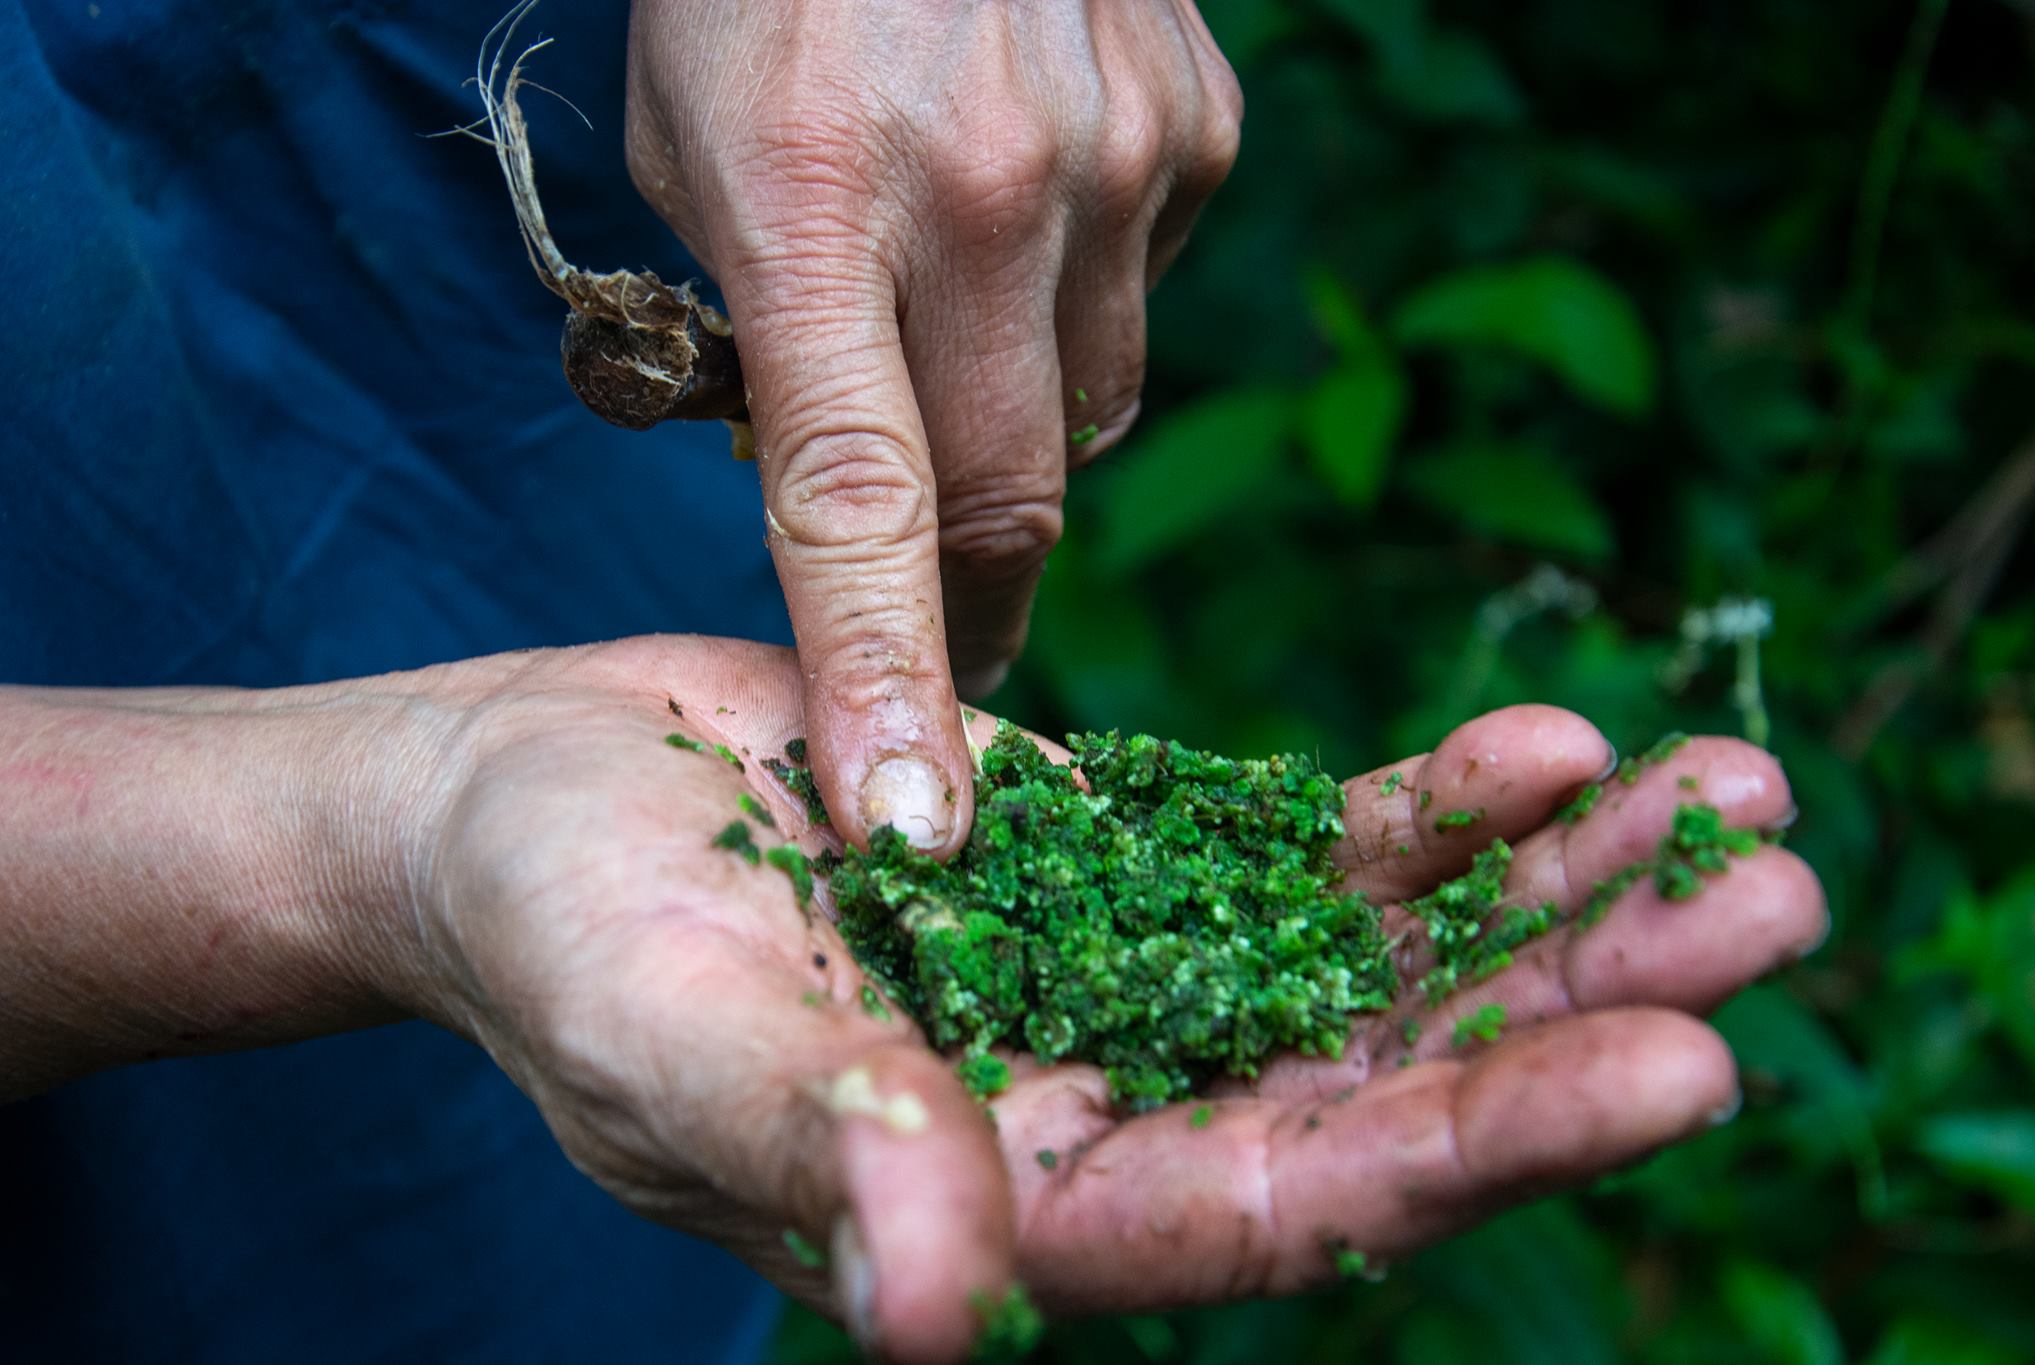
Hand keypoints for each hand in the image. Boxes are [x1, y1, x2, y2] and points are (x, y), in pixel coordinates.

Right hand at [397, 639, 1821, 1359]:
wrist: (527, 797)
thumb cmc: (560, 934)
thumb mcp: (671, 1042)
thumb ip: (817, 1156)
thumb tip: (944, 1309)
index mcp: (1018, 1207)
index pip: (1288, 1207)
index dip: (1481, 1143)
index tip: (1676, 1066)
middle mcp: (1108, 1111)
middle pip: (1390, 1082)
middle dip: (1585, 1001)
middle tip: (1776, 903)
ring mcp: (1132, 982)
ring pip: (1384, 963)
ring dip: (1554, 894)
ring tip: (1725, 802)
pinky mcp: (1126, 861)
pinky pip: (1308, 852)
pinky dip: (1428, 809)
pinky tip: (1542, 746)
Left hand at [622, 0, 1242, 853]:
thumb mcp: (686, 154)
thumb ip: (758, 339)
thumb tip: (850, 498)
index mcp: (806, 204)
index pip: (854, 501)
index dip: (885, 675)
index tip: (914, 825)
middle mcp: (986, 193)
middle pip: (1016, 497)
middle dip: (974, 582)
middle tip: (943, 605)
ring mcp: (1116, 160)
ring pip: (1093, 410)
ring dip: (1021, 412)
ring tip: (950, 293)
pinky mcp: (1195, 132)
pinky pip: (1146, 298)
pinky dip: (1080, 299)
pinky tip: (1023, 198)